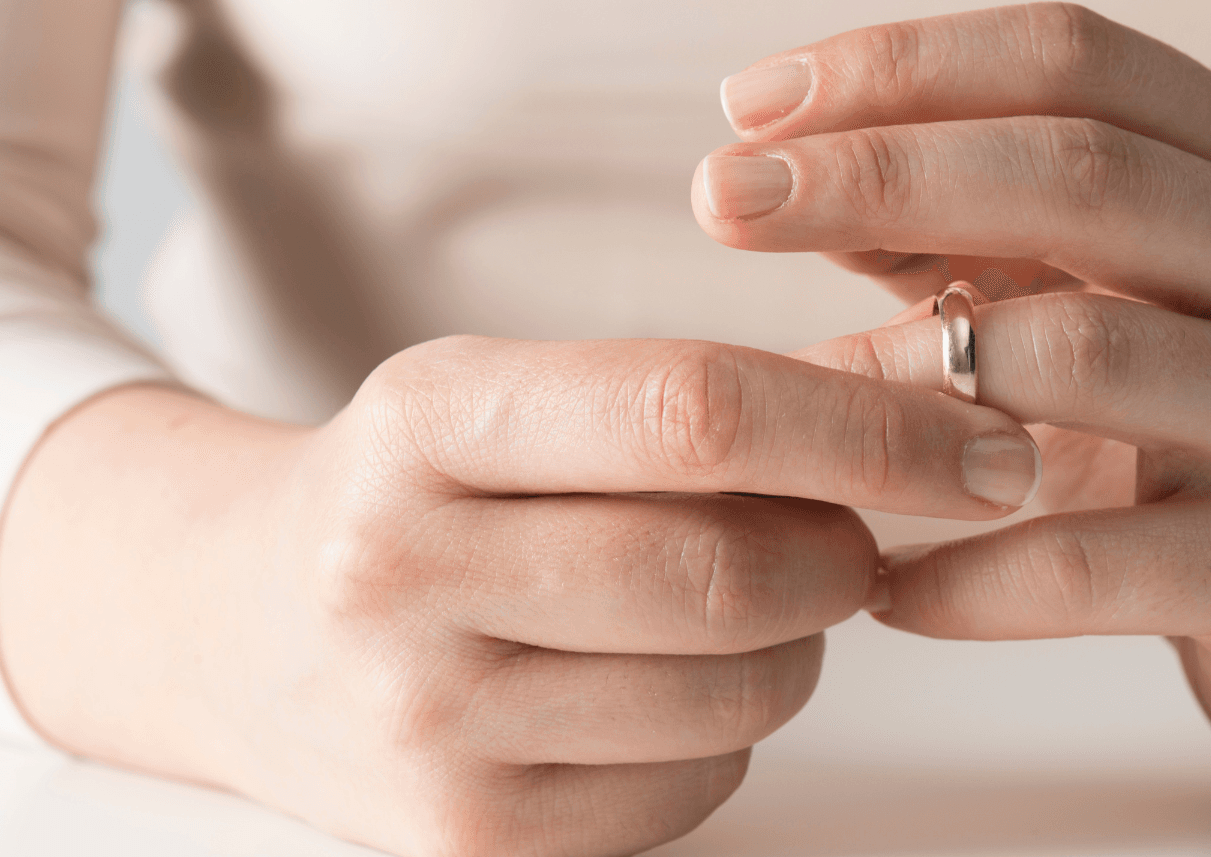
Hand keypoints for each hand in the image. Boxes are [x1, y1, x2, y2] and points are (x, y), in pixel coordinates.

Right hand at [0, 337, 1039, 856]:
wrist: (227, 627)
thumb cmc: (416, 493)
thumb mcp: (513, 399)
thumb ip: (703, 399)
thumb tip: (942, 404)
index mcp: (426, 418)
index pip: (693, 411)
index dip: (870, 428)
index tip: (983, 444)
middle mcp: (401, 573)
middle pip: (733, 572)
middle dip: (849, 552)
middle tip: (862, 533)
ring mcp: (425, 726)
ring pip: (740, 693)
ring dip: (797, 646)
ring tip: (740, 602)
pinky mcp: (465, 843)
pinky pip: (698, 788)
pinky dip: (728, 736)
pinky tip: (658, 685)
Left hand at [692, 3, 1210, 774]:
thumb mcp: (1119, 293)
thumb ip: (975, 232)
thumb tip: (781, 173)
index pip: (1078, 56)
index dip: (904, 63)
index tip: (747, 103)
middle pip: (1083, 173)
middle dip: (880, 172)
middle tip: (720, 199)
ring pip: (1091, 354)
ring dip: (909, 369)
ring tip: (786, 397)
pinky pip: (1098, 559)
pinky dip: (966, 570)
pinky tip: (878, 584)